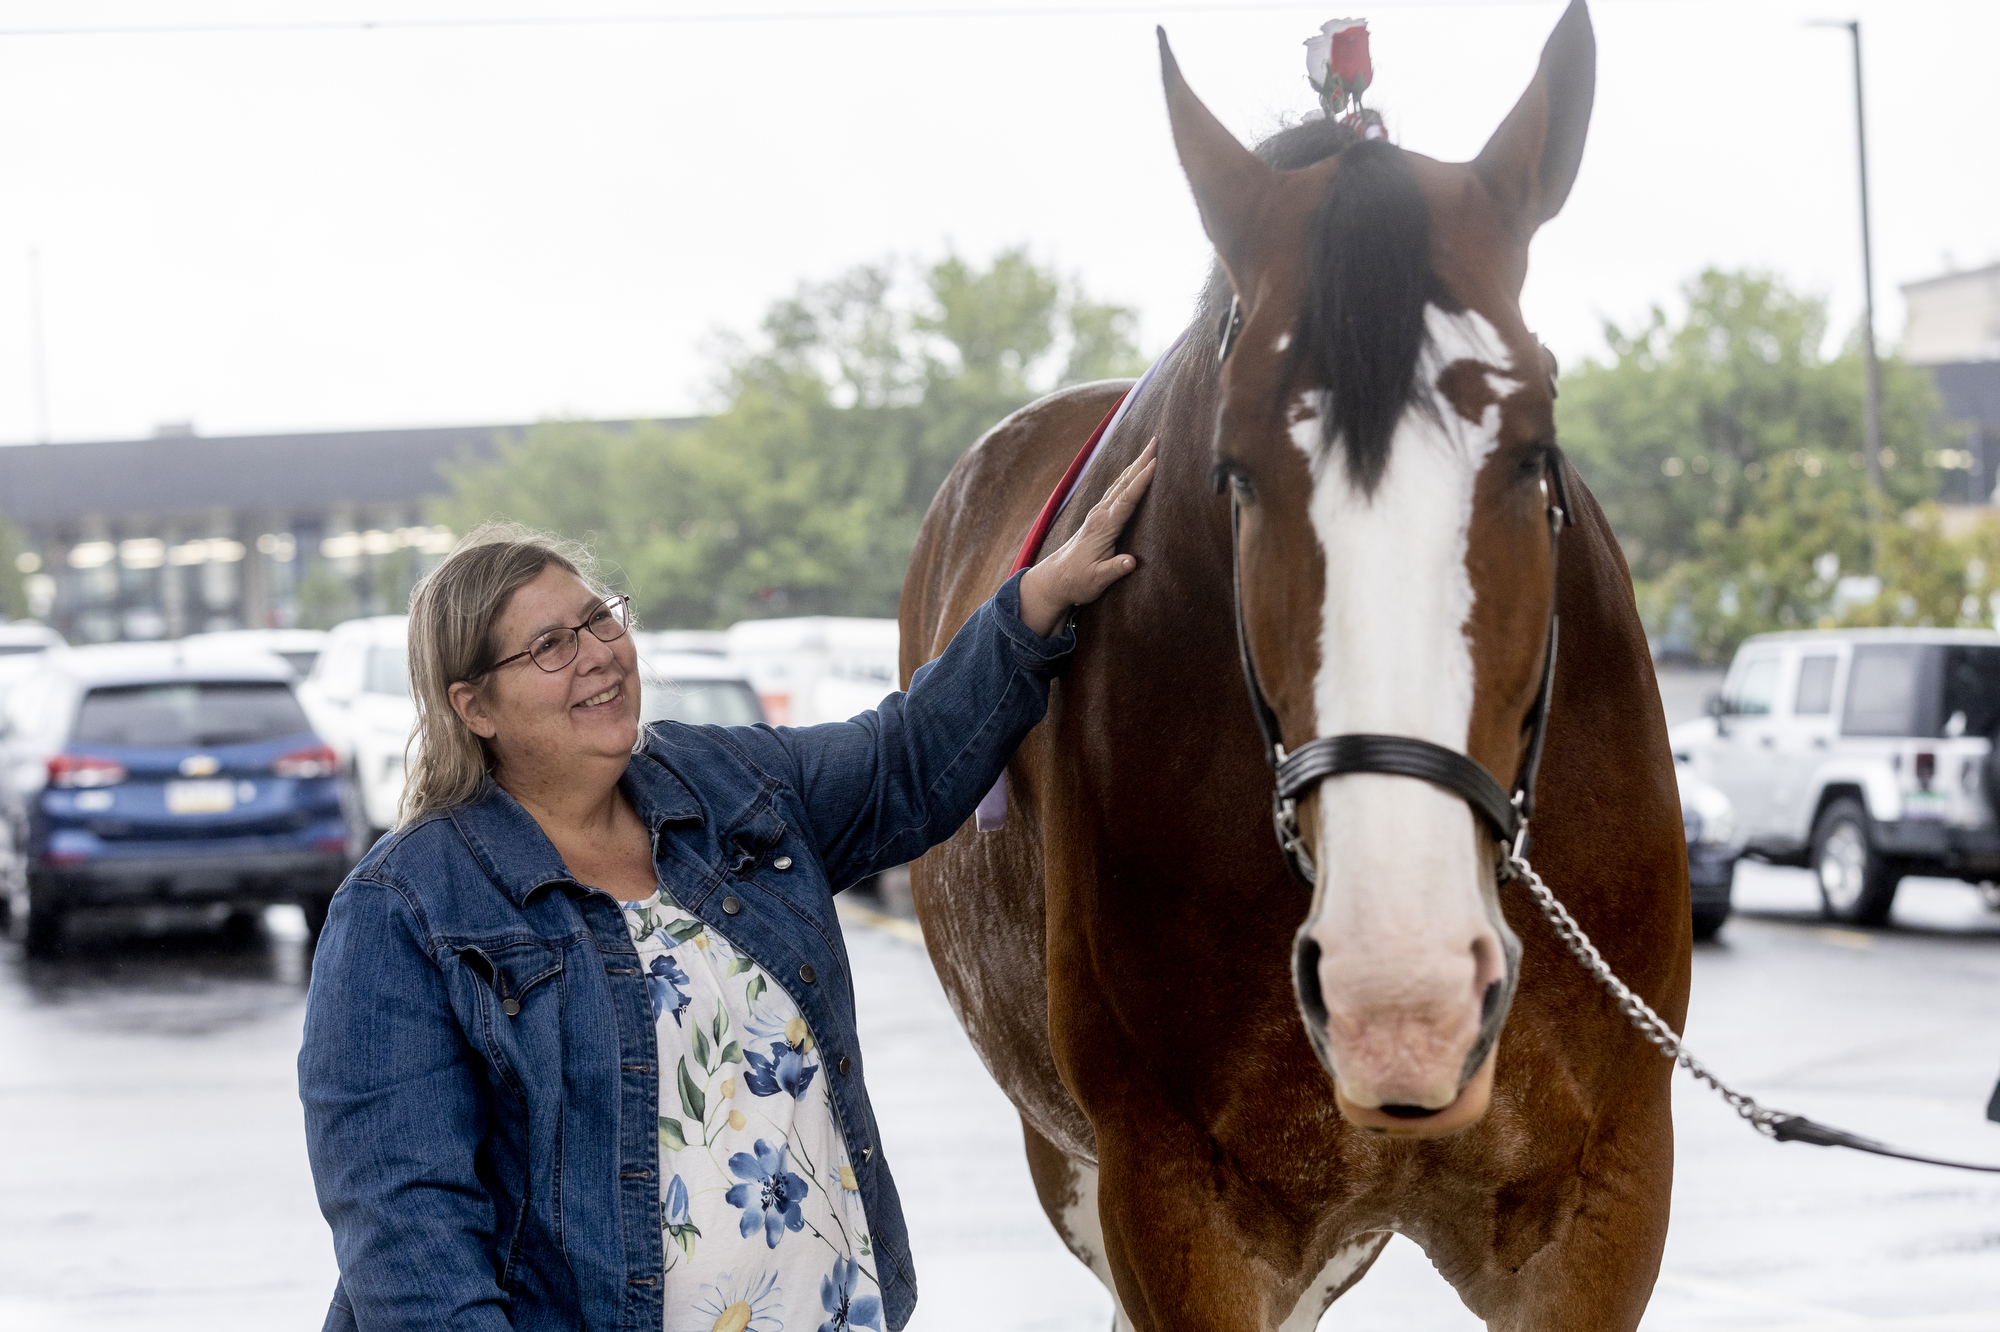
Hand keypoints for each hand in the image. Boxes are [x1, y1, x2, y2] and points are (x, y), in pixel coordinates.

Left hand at [1018, 438, 1158, 637]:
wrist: (1056, 579)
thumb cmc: (1077, 581)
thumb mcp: (1097, 581)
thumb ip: (1114, 570)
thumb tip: (1131, 562)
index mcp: (1103, 527)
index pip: (1126, 500)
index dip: (1141, 482)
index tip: (1155, 464)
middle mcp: (1100, 515)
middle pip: (1124, 483)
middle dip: (1140, 462)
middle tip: (1156, 442)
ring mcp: (1098, 513)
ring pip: (1120, 483)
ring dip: (1135, 464)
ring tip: (1150, 448)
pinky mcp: (1098, 516)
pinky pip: (1116, 490)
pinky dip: (1128, 476)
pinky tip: (1134, 469)